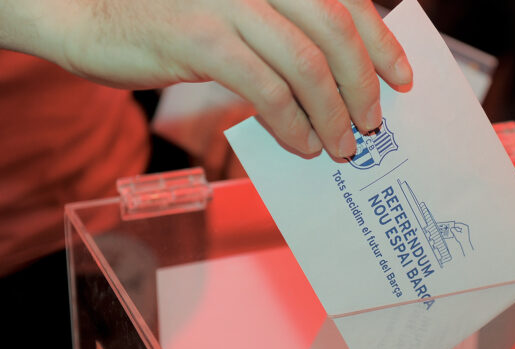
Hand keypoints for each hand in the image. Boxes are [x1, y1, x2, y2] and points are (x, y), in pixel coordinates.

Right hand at [2, 0, 411, 157]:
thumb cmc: (173, 20)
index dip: (381, 41)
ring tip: (343, 145)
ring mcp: (226, 2)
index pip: (345, 1)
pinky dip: (292, 123)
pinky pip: (265, 89)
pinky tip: (301, 145)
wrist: (89, 15)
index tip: (402, 78)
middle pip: (334, 28)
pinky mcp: (198, 38)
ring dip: (332, 113)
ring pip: (305, 63)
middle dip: (363, 83)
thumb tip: (345, 79)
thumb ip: (287, 33)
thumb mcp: (239, 14)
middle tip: (373, 122)